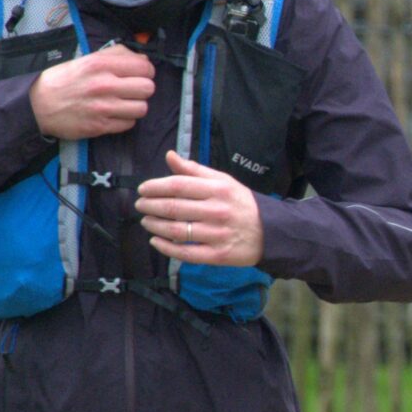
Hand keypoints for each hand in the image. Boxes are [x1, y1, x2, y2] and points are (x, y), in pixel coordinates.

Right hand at [30, 44, 153, 139]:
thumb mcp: (87, 59)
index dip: (145, 71)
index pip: (145, 67)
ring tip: (123, 103)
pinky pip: (129, 124)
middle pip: (147, 88)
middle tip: (131, 90)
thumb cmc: (64, 80)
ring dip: (135, 106)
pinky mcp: (100, 126)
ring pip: (142, 108)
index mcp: (101, 64)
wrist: (38, 105)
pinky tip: (114, 114)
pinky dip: (125, 120)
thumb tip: (143, 58)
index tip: (138, 74)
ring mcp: (103, 107)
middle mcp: (104, 84)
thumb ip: (116, 55)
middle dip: (142, 89)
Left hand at [135, 151, 263, 267]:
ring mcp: (217, 235)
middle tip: (140, 205)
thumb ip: (194, 170)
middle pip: (174, 208)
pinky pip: (185, 253)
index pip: (178, 186)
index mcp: (218, 190)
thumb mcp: (223, 181)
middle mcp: (217, 211)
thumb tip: (170, 156)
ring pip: (176, 231)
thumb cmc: (242, 204)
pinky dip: (166, 248)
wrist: (271, 232)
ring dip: (155, 226)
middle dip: (150, 206)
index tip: (142, 190)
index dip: (155, 187)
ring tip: (146, 221)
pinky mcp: (217, 255)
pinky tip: (155, 241)